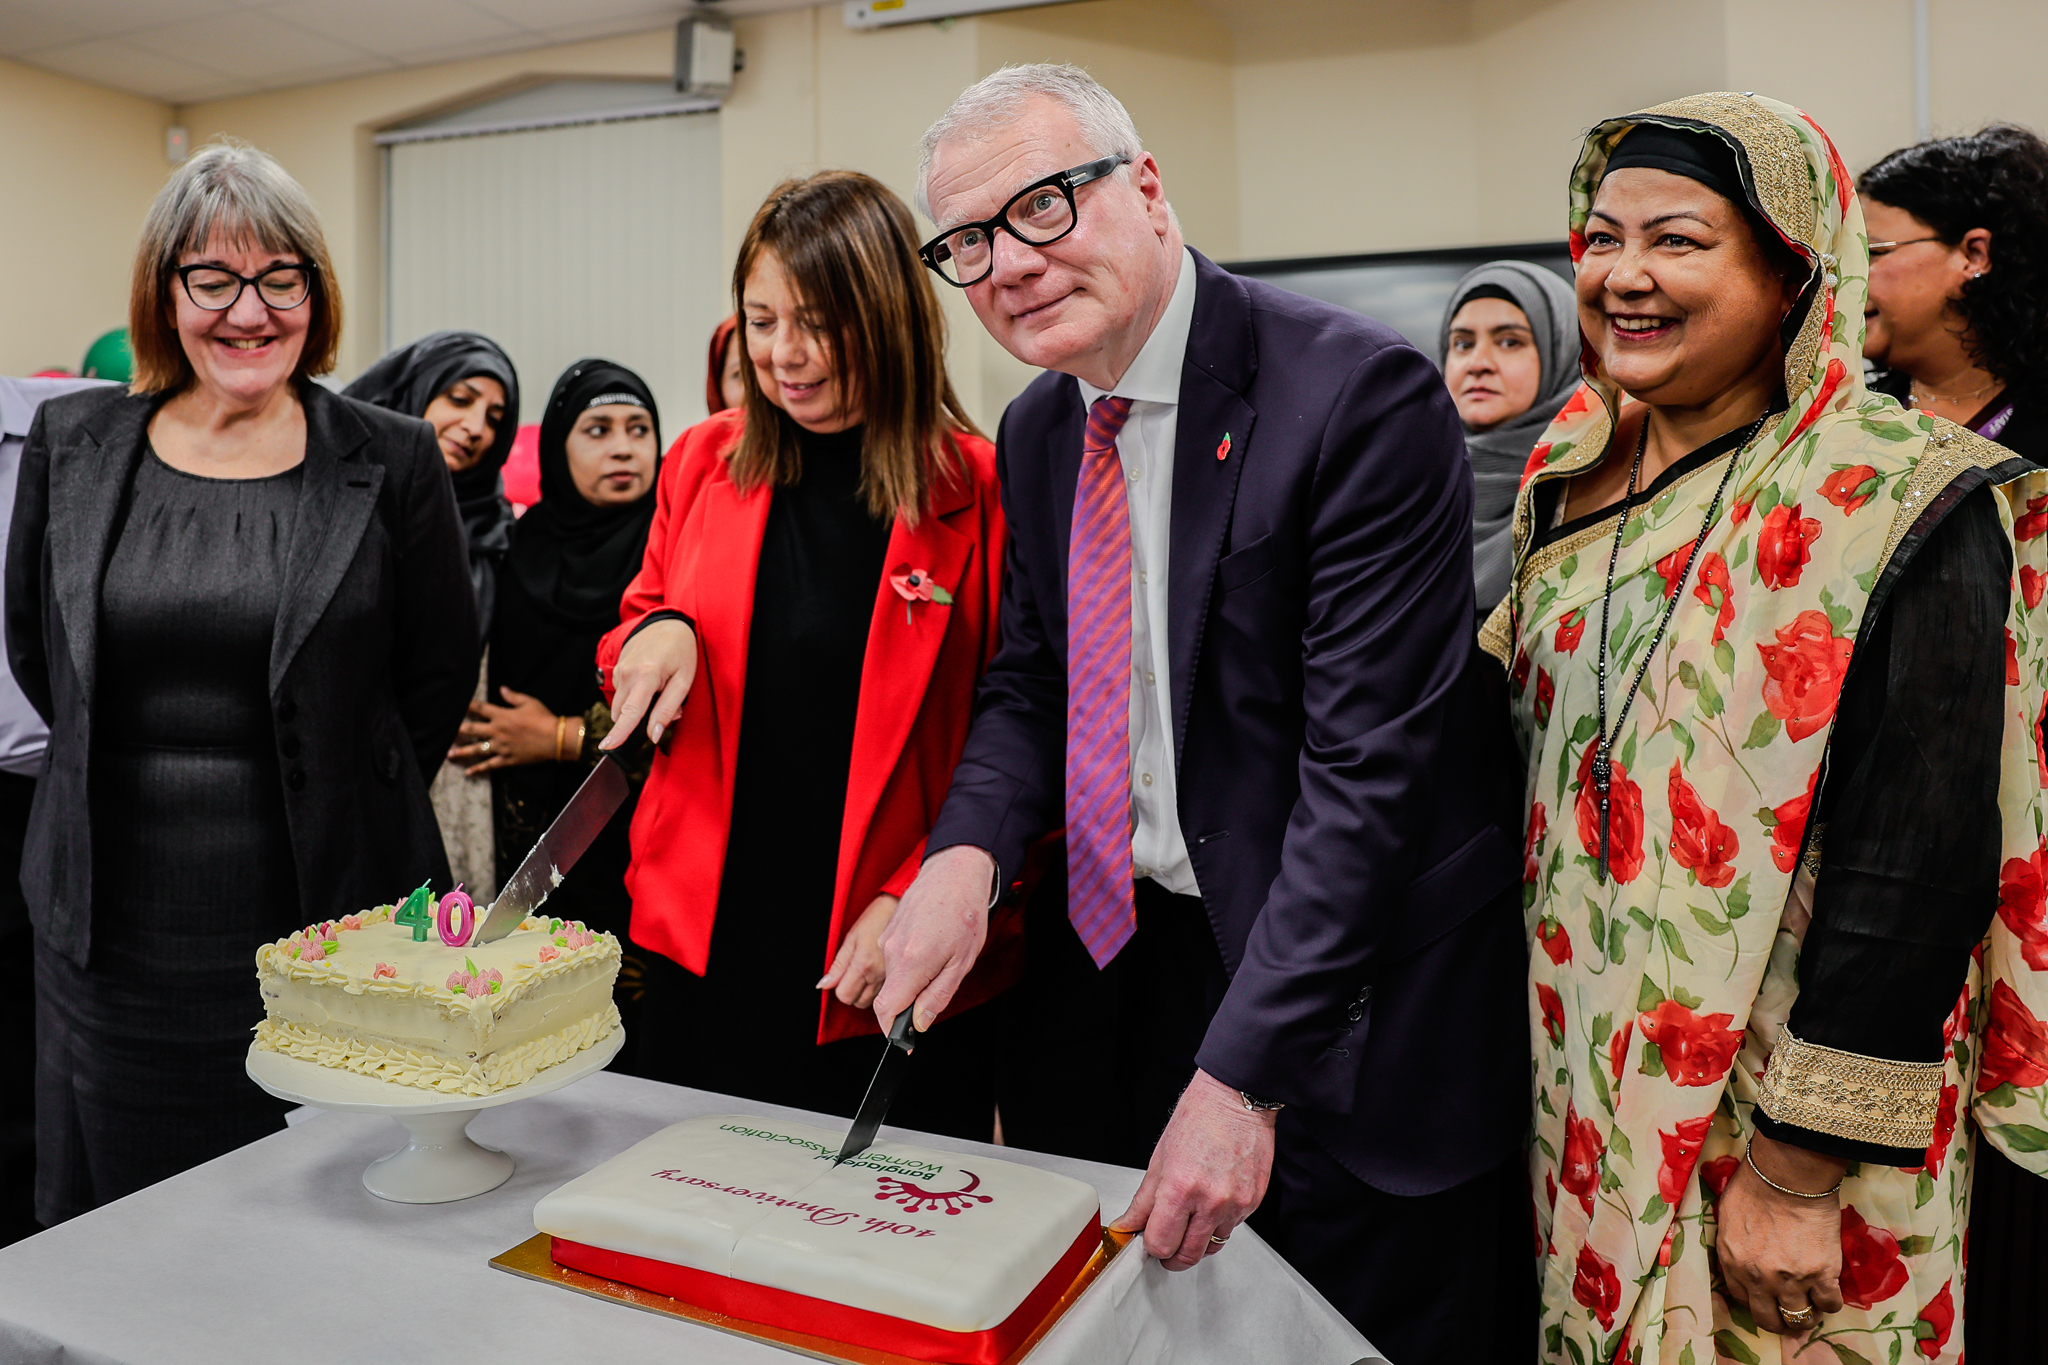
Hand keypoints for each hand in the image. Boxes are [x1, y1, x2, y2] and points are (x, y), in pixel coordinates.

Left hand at [450, 687, 559, 773]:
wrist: (555, 738)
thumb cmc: (543, 718)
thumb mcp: (529, 702)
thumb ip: (513, 696)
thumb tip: (501, 688)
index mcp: (502, 715)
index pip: (480, 709)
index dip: (468, 706)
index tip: (458, 706)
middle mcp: (497, 731)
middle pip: (473, 730)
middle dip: (459, 730)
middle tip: (446, 732)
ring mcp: (501, 747)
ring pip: (477, 749)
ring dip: (462, 752)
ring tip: (450, 754)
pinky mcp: (507, 759)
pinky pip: (490, 765)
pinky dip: (479, 769)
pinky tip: (469, 772)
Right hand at [603, 619, 697, 748]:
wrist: (667, 623)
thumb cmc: (681, 651)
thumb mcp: (684, 681)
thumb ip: (668, 709)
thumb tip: (654, 735)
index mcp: (646, 676)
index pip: (630, 713)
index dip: (619, 733)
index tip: (608, 747)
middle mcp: (627, 673)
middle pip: (622, 713)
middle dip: (638, 720)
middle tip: (666, 705)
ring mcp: (619, 670)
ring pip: (621, 705)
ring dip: (637, 707)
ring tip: (660, 690)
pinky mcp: (617, 669)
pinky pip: (622, 693)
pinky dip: (634, 695)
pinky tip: (650, 681)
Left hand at [818, 894, 897, 1008]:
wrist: (902, 909)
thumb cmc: (877, 918)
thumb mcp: (852, 937)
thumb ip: (838, 965)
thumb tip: (824, 984)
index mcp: (864, 964)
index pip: (845, 995)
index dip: (841, 988)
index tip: (843, 978)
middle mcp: (879, 975)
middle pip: (858, 1002)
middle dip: (854, 991)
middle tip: (855, 974)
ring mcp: (892, 978)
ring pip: (873, 1001)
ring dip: (867, 992)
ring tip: (869, 973)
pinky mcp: (903, 976)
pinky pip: (887, 993)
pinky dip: (881, 989)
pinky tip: (881, 974)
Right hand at [872, 845, 993, 1033]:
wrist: (954, 871)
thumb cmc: (965, 913)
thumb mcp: (962, 963)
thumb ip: (937, 996)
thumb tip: (920, 1022)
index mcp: (910, 963)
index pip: (885, 1009)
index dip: (893, 1028)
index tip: (905, 1036)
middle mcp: (891, 951)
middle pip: (892, 993)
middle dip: (912, 999)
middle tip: (941, 979)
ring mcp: (886, 938)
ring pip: (895, 975)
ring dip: (914, 976)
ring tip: (941, 953)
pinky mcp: (887, 929)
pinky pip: (894, 956)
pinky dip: (911, 959)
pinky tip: (932, 941)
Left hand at [1108, 1070, 1273, 1269]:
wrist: (1236, 1099)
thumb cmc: (1198, 1119)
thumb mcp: (1160, 1159)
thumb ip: (1143, 1201)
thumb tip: (1128, 1225)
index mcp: (1181, 1188)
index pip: (1161, 1244)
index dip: (1152, 1246)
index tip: (1150, 1240)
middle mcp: (1211, 1201)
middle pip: (1188, 1256)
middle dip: (1173, 1255)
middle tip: (1166, 1242)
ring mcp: (1236, 1204)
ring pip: (1212, 1245)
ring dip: (1197, 1239)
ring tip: (1191, 1214)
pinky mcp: (1253, 1202)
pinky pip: (1231, 1228)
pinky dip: (1218, 1222)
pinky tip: (1212, 1199)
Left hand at [1715, 1134, 1847, 1336]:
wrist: (1788, 1176)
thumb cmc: (1754, 1187)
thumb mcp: (1728, 1218)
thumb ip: (1734, 1245)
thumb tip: (1743, 1257)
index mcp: (1733, 1262)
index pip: (1741, 1299)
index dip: (1756, 1302)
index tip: (1765, 1300)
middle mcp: (1759, 1278)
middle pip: (1768, 1318)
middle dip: (1779, 1322)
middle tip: (1790, 1316)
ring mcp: (1791, 1279)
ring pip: (1800, 1318)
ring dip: (1807, 1317)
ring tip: (1813, 1309)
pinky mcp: (1822, 1274)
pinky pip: (1829, 1304)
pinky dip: (1830, 1303)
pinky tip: (1829, 1293)